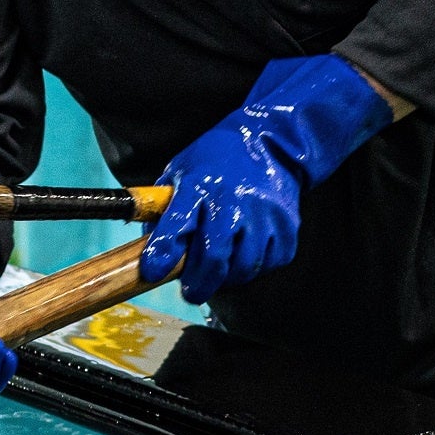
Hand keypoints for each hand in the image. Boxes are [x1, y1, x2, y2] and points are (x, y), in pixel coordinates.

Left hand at [140, 53, 392, 304]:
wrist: (268, 143)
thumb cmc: (216, 162)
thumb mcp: (179, 173)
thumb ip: (160, 210)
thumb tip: (148, 251)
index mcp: (198, 185)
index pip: (177, 223)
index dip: (163, 252)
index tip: (153, 271)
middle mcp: (233, 199)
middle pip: (215, 255)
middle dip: (199, 282)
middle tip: (191, 290)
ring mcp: (264, 213)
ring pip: (244, 266)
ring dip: (228, 275)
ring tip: (220, 266)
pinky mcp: (287, 225)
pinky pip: (270, 262)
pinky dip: (255, 266)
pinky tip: (246, 251)